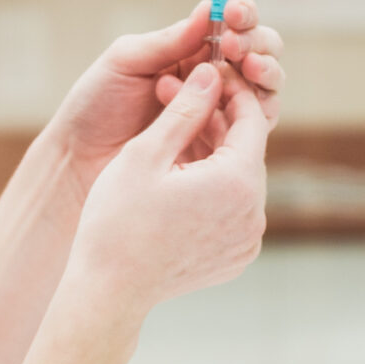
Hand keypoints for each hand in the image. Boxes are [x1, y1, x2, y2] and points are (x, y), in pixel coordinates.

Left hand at [43, 0, 284, 189]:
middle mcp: (211, 83)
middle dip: (256, 45)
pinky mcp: (221, 151)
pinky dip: (246, 112)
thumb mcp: (126, 62)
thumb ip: (169, 40)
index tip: (232, 13)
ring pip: (264, 91)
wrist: (79, 161)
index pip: (233, 27)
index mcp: (190, 53)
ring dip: (260, 76)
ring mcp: (220, 117)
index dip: (241, 16)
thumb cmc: (95, 108)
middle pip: (260, 55)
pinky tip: (213, 107)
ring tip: (235, 71)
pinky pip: (252, 130)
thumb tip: (207, 9)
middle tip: (234, 47)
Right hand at [68, 61, 267, 311]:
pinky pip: (233, 210)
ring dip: (214, 154)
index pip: (250, 119)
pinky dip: (214, 189)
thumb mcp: (146, 154)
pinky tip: (180, 177)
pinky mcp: (237, 257)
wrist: (109, 291)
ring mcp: (249, 240)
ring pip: (239, 180)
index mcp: (239, 183)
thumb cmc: (118, 221)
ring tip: (174, 135)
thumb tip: (212, 72)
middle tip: (180, 98)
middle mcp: (256, 213)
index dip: (228, 90)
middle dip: (217, 121)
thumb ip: (185, 109)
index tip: (204, 74)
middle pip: (246, 150)